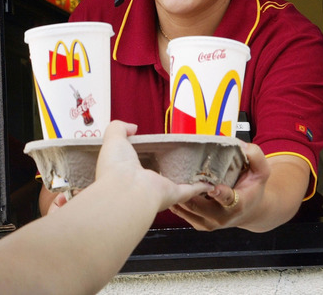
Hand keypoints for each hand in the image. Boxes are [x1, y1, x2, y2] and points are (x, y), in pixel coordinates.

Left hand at [96, 121, 213, 211]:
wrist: (125, 189)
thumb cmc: (116, 166)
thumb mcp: (114, 138)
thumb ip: (120, 128)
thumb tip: (133, 127)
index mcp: (127, 171)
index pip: (138, 163)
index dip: (145, 155)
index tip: (154, 147)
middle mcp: (143, 183)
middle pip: (158, 174)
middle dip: (167, 166)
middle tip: (179, 155)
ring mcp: (159, 190)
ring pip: (176, 183)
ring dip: (186, 177)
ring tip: (196, 167)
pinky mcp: (173, 194)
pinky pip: (190, 190)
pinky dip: (200, 187)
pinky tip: (208, 183)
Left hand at [170, 141, 271, 230]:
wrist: (251, 211)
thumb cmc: (253, 188)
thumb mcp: (261, 170)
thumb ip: (255, 155)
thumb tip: (240, 145)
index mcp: (237, 204)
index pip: (227, 199)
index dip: (219, 194)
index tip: (212, 187)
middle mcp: (222, 217)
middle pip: (197, 205)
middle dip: (185, 190)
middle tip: (175, 174)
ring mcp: (209, 223)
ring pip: (185, 209)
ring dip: (176, 194)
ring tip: (169, 178)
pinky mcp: (198, 224)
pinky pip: (181, 212)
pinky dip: (175, 200)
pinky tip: (172, 186)